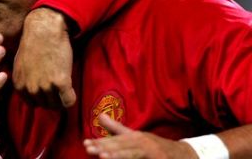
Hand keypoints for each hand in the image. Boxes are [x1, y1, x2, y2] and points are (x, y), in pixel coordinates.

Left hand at [12, 8, 75, 107]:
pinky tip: (71, 90)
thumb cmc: (34, 42)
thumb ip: (23, 79)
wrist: (45, 29)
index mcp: (19, 85)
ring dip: (62, 99)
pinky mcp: (60, 82)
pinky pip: (68, 101)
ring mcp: (45, 86)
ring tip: (65, 88)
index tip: (47, 90)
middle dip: (52, 99)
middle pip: (45, 105)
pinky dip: (71, 98)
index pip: (32, 103)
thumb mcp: (20, 64)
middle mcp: (30, 88)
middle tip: (58, 89)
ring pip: (57, 105)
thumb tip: (30, 91)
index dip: (41, 97)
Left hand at [83, 114, 197, 157]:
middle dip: (104, 149)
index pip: (114, 141)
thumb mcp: (135, 136)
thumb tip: (99, 116)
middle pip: (121, 147)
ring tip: (104, 157)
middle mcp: (142, 144)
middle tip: (90, 150)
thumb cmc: (154, 147)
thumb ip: (116, 129)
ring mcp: (151, 154)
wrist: (184, 155)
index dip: (99, 142)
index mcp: (135, 137)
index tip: (85, 144)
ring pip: (131, 155)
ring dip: (118, 156)